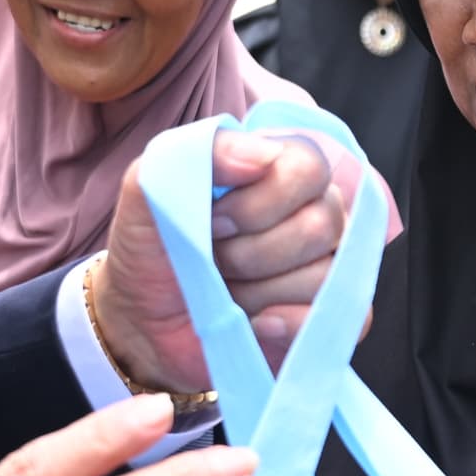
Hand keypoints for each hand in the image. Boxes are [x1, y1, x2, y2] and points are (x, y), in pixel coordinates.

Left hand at [90, 129, 361, 387]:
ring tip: (228, 291)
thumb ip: (202, 151)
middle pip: (322, 224)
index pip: (309, 166)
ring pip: (323, 275)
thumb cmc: (154, 249)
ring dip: (258, 291)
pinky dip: (283, 324)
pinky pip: (333, 318)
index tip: (213, 220)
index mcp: (282, 171)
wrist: (142, 322)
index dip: (259, 201)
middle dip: (251, 252)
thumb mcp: (152, 187)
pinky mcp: (326, 318)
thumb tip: (263, 155)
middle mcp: (316, 213)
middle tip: (215, 260)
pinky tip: (253, 323)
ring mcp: (328, 267)